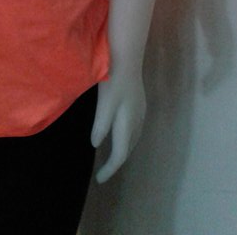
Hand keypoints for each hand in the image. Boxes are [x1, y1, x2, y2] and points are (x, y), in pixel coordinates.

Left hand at [91, 67, 145, 182]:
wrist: (127, 56)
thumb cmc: (113, 79)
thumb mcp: (104, 103)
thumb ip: (101, 125)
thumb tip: (96, 145)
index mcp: (128, 123)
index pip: (120, 154)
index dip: (110, 168)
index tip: (99, 179)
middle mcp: (137, 120)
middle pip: (128, 148)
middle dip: (117, 160)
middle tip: (104, 169)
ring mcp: (140, 110)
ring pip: (133, 138)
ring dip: (123, 149)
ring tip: (111, 156)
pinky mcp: (139, 102)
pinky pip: (134, 128)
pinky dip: (126, 137)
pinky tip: (120, 132)